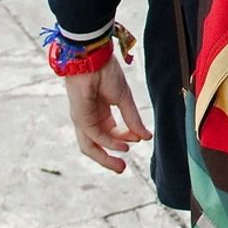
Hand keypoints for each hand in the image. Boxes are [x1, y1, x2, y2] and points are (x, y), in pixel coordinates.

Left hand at [64, 57, 151, 173]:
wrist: (93, 58)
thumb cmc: (106, 72)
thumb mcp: (124, 98)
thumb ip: (133, 119)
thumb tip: (146, 136)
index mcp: (99, 112)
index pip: (110, 133)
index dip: (125, 139)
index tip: (140, 139)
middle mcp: (89, 118)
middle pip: (96, 145)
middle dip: (109, 158)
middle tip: (122, 168)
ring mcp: (83, 119)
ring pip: (90, 147)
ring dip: (105, 158)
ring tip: (120, 166)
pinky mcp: (80, 117)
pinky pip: (94, 136)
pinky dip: (108, 143)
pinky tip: (122, 146)